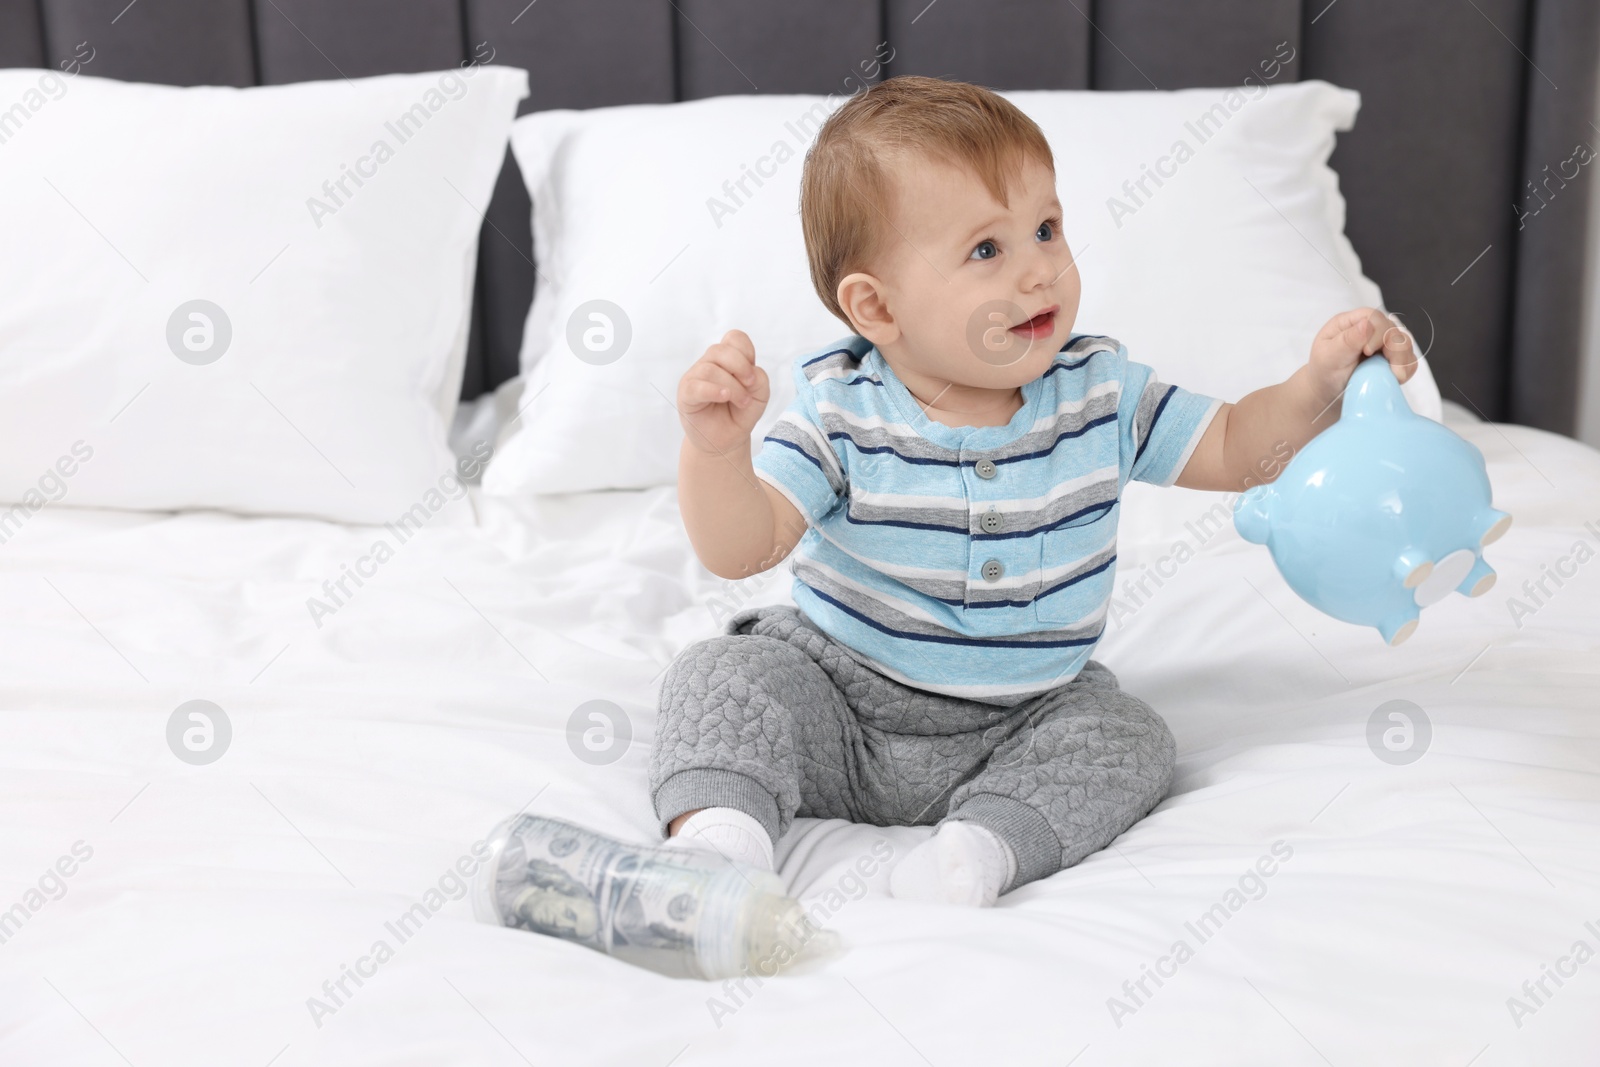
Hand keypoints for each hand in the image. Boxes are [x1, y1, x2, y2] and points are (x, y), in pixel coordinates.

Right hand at [677, 329, 769, 453]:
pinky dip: (713, 390)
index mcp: (726, 360)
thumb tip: (749, 372)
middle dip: (741, 366)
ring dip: (732, 386)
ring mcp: (695, 378)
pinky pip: (695, 386)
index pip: (734, 338)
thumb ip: (761, 379)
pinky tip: (724, 397)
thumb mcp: (760, 396)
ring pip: (710, 369)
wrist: (726, 440)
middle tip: (750, 385)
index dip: (746, 352)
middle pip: (721, 350)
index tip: (752, 375)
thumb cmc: (740, 414)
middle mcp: (709, 364)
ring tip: (742, 402)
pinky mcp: (686, 395)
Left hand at [1308, 307, 1416, 403]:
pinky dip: (1406, 370)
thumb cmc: (1324, 371)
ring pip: (1404, 344)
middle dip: (1394, 349)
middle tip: (1388, 369)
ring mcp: (1383, 344)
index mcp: (1351, 323)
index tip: (1368, 351)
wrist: (1328, 391)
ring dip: (1402, 361)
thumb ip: (1347, 340)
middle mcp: (1370, 330)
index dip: (1377, 332)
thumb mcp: (1328, 356)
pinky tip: (1396, 379)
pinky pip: (1408, 361)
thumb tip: (1367, 324)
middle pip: (1393, 330)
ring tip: (1394, 376)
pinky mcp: (1392, 360)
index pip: (1374, 317)